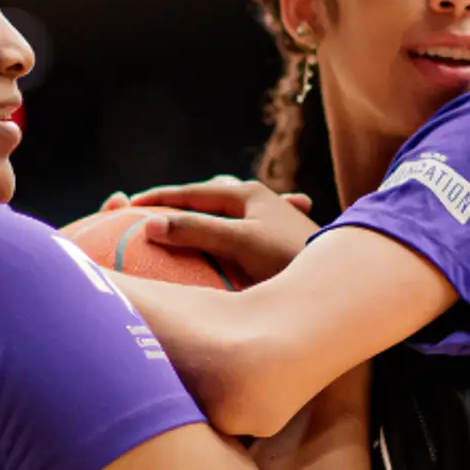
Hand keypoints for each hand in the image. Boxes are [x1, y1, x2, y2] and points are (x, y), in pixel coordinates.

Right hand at [101, 176, 318, 283]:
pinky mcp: (279, 238)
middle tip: (148, 212)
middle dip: (177, 203)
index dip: (156, 200)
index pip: (189, 192)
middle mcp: (258, 198)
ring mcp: (270, 217)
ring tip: (183, 217)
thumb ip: (196, 231)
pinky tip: (231, 237)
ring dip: (203, 213)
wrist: (344, 277)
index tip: (125, 207)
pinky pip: (242, 228)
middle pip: (206, 197)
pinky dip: (226, 230)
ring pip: (226, 210)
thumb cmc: (289, 257)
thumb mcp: (238, 242)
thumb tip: (150, 226)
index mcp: (245, 193)